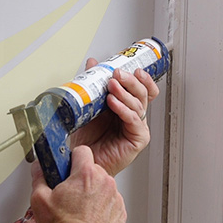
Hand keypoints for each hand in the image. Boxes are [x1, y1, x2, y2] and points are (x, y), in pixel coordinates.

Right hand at [30, 145, 126, 222]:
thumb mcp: (39, 199)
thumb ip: (39, 177)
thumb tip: (39, 168)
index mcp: (86, 174)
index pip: (82, 151)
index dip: (72, 158)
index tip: (68, 167)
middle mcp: (105, 183)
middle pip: (93, 169)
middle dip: (82, 177)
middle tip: (69, 192)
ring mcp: (115, 199)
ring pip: (103, 186)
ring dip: (93, 192)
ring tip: (79, 208)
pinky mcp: (121, 214)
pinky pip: (111, 202)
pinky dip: (102, 207)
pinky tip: (89, 217)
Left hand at [70, 59, 159, 175]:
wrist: (80, 159)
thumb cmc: (85, 138)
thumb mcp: (88, 105)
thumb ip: (93, 84)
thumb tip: (93, 63)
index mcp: (125, 106)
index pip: (142, 88)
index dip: (142, 78)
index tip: (133, 68)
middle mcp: (133, 115)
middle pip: (142, 93)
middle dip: (131, 81)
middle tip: (117, 74)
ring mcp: (136, 127)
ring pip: (139, 105)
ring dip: (125, 93)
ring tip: (112, 86)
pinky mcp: (137, 139)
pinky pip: (133, 120)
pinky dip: (123, 109)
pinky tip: (113, 103)